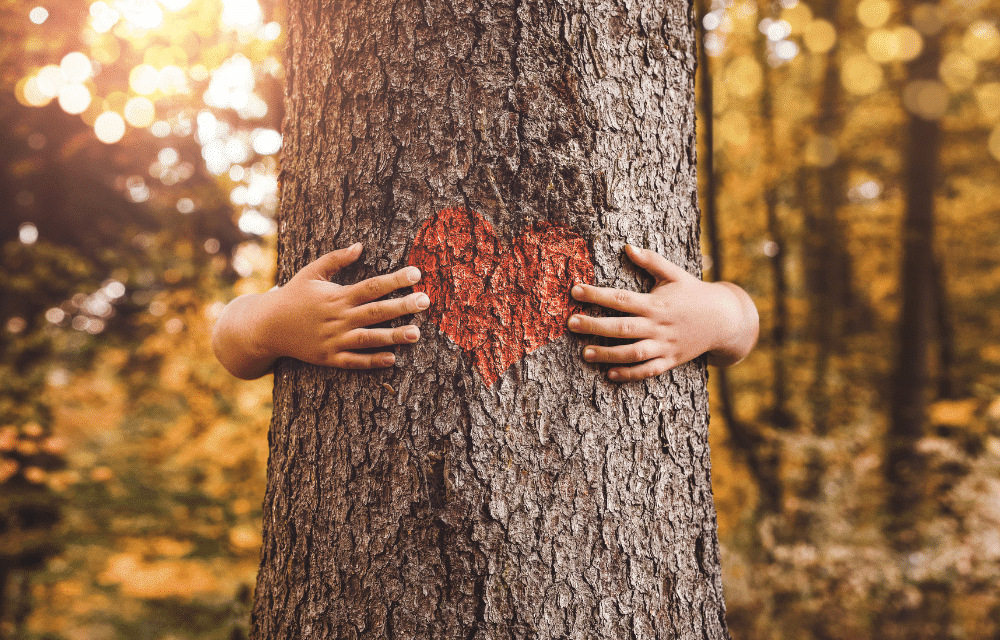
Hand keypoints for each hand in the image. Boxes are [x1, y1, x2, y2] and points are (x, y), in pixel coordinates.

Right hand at [212, 243, 430, 378]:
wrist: (266, 327)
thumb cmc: (293, 296)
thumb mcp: (311, 272)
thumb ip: (336, 259)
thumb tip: (360, 246)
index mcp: (337, 296)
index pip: (372, 286)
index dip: (395, 280)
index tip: (417, 274)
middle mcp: (338, 318)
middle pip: (376, 312)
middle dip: (403, 306)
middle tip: (426, 301)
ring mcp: (333, 340)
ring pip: (369, 338)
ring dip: (393, 336)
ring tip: (417, 333)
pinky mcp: (329, 358)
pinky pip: (354, 361)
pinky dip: (372, 361)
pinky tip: (392, 359)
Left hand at [567, 244, 757, 381]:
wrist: (724, 320)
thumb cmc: (694, 293)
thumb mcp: (675, 274)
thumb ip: (651, 261)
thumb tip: (628, 246)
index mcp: (656, 303)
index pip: (621, 298)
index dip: (596, 294)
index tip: (575, 290)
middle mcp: (658, 326)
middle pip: (622, 327)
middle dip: (595, 326)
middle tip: (570, 323)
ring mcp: (665, 346)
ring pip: (633, 353)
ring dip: (608, 354)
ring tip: (585, 353)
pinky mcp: (670, 361)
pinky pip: (648, 371)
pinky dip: (630, 374)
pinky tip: (610, 374)